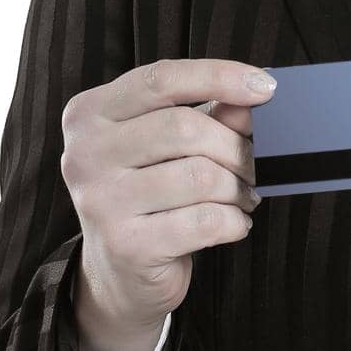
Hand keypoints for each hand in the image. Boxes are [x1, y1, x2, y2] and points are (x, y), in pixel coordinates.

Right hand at [60, 58, 272, 338]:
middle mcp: (84, 154)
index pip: (161, 79)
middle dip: (235, 147)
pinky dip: (234, 221)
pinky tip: (232, 223)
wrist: (118, 273)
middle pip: (185, 129)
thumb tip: (257, 90)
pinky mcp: (126, 245)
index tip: (265, 87)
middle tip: (254, 164)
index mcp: (91, 113)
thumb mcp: (173, 144)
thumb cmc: (150, 193)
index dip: (219, 76)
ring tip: (241, 196)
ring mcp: (101, 201)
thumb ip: (211, 112)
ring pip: (201, 176)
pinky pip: (205, 220)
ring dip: (237, 188)